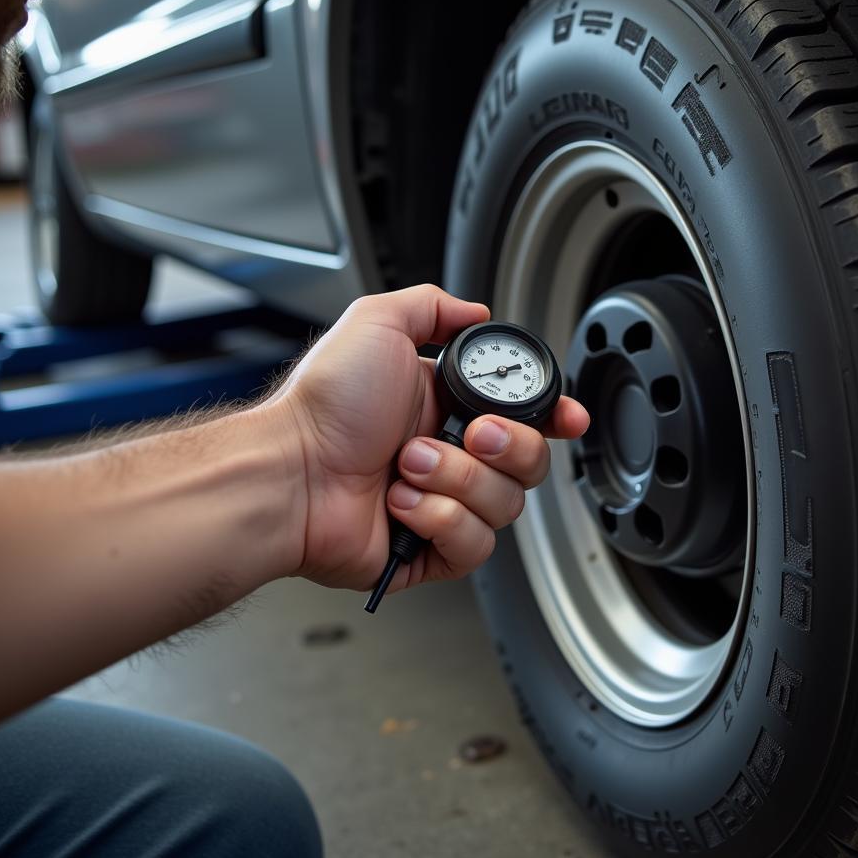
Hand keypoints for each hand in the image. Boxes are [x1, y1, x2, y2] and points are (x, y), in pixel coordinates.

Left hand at [270, 285, 589, 593]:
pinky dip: (440, 520)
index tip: (568, 418)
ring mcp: (442, 504)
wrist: (289, 472)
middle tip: (466, 433)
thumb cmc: (323, 406)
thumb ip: (432, 306)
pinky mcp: (430, 551)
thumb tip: (475, 312)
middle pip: (529, 462)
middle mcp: (451, 456)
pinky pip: (475, 545)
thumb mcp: (377, 323)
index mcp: (447, 408)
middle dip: (506, 447)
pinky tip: (402, 504)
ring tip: (406, 466)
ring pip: (506, 505)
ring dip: (457, 480)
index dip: (555, 419)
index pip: (524, 417)